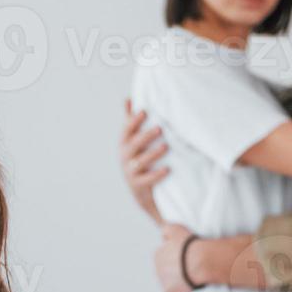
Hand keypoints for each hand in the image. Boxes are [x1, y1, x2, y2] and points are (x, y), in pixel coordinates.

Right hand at [120, 99, 169, 222]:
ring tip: (165, 147)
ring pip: (140, 162)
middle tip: (160, 128)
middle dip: (146, 136)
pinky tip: (167, 169)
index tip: (144, 111)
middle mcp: (125, 157)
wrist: (140, 192)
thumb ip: (131, 121)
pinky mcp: (138, 186)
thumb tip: (127, 99)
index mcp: (124, 144)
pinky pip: (147, 180)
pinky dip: (156, 174)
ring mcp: (130, 172)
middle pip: (133, 145)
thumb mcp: (133, 141)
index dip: (134, 121)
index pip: (126, 130)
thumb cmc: (138, 159)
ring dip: (152, 154)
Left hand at [155, 223, 195, 291]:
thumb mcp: (176, 228)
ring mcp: (163, 283)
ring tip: (191, 279)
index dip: (177, 258)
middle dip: (176, 271)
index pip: (165, 257)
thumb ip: (166, 231)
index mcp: (158, 255)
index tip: (186, 258)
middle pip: (166, 271)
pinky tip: (188, 290)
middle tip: (190, 269)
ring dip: (178, 282)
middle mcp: (157, 269)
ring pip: (170, 283)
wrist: (200, 261)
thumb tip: (162, 235)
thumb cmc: (190, 245)